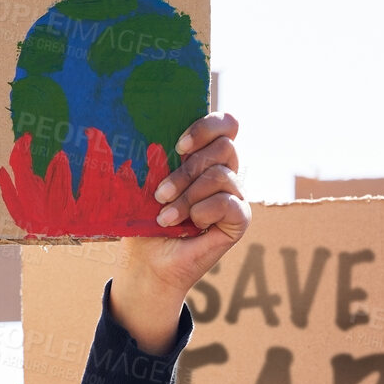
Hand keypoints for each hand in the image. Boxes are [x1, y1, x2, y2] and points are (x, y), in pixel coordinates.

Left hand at [113, 111, 250, 352]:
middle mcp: (224, 171)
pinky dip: (204, 211)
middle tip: (161, 192)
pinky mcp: (240, 220)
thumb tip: (144, 130)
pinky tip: (190, 224)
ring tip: (166, 216)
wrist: (147, 259)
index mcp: (203, 154)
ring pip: (222, 175)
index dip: (207, 127)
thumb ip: (157, 155)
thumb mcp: (147, 180)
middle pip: (225, 146)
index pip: (226, 124)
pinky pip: (230, 203)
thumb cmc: (143, 216)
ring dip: (188, 196)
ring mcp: (234, 195)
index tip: (178, 146)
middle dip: (187, 170)